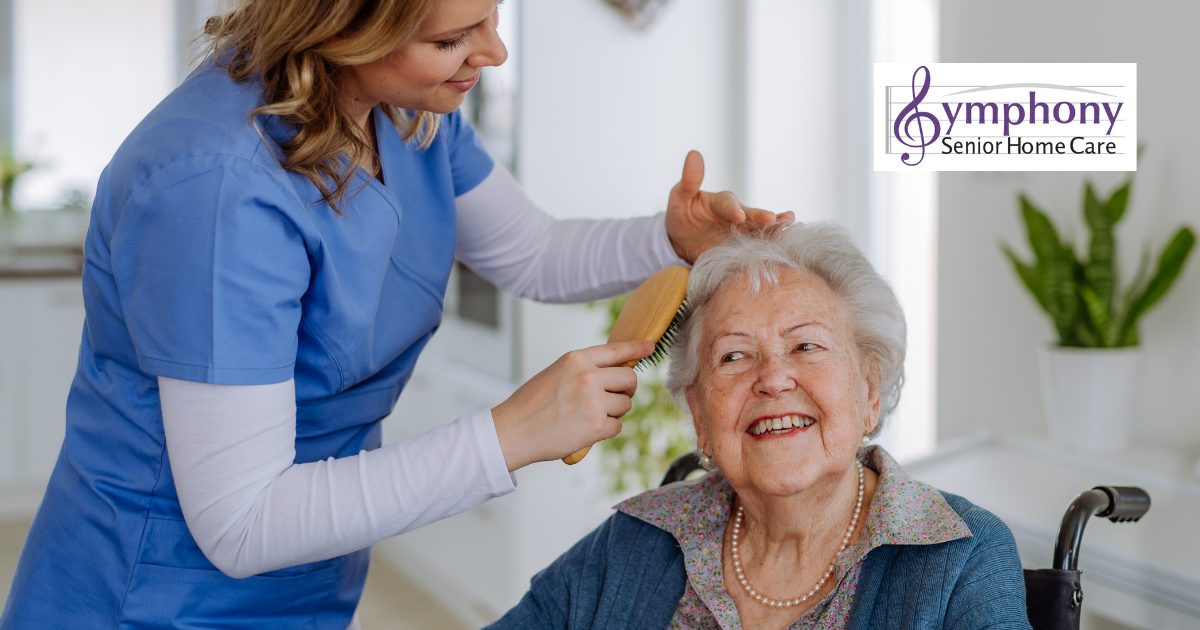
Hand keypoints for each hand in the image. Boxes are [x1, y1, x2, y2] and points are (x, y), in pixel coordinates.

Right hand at [492, 340, 654, 470]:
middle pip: (629, 379)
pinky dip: (605, 430)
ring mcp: (594, 401)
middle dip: (626, 390)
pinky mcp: (597, 425)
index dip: (636, 348)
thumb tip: (612, 374)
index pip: (616, 350)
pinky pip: (617, 426)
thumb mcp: (555, 373)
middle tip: (613, 398)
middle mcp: (588, 376)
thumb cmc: (531, 405)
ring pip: (626, 404)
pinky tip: (585, 430)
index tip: (649, 347)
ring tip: (589, 416)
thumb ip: (583, 370)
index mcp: (576, 359)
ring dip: (614, 412)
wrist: (513, 431)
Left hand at [664, 150, 794, 263]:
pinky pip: (760, 246)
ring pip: (762, 230)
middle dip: (763, 218)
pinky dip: (774, 245)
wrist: (683, 240)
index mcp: (722, 202)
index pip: (728, 205)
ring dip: (777, 229)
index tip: (738, 216)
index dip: (733, 210)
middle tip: (773, 219)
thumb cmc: (682, 214)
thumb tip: (693, 154)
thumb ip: (689, 180)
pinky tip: (790, 244)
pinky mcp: (745, 248)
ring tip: (793, 227)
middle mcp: (738, 214)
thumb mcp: (680, 197)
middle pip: (752, 216)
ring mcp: (743, 232)